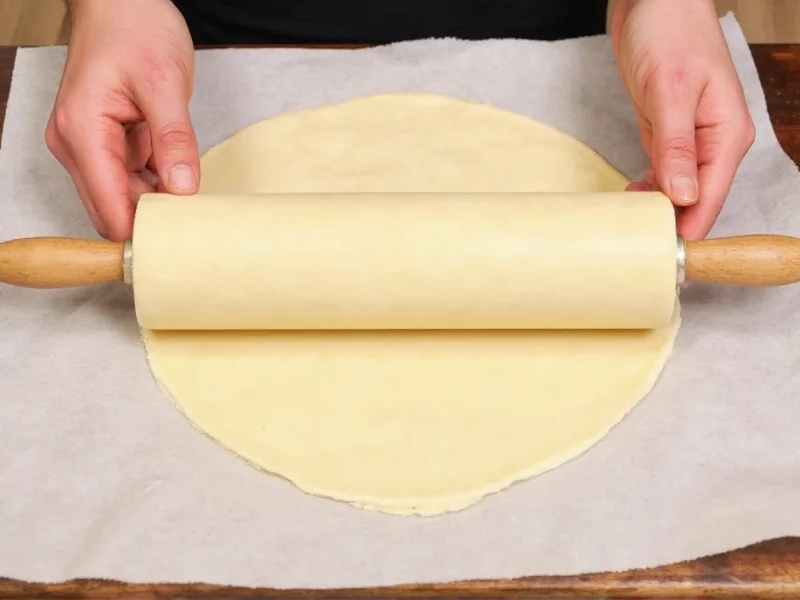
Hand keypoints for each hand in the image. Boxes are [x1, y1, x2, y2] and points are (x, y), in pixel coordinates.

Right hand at [46, 0, 198, 240]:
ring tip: (194, 204)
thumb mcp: (166, 82)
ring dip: (155, 203)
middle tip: (194, 228)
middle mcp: (75, 144)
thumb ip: (174, 139)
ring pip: (122, 197)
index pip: (108, 206)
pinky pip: (129, 179)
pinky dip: (155, 184)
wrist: (122, 2)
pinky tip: (180, 179)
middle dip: (149, 221)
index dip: (140, 231)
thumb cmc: (136, 28)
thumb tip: (182, 189)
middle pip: (111, 209)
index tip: (176, 242)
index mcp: (82, 130)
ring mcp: (87, 145)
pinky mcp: (104, 143)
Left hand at [611, 0, 754, 239]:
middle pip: (697, 201)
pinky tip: (630, 196)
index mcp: (726, 136)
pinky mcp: (669, 134)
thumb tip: (685, 196)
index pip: (711, 199)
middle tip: (636, 243)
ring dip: (656, 209)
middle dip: (671, 224)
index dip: (688, 230)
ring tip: (627, 224)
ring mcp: (691, 141)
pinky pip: (662, 174)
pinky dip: (648, 188)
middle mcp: (714, 143)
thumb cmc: (669, 34)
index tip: (663, 254)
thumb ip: (676, 146)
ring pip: (678, 191)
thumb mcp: (669, 91)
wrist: (654, 2)